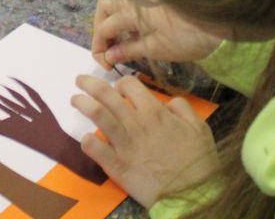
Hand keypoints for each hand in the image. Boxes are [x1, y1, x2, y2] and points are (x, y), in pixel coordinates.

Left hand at [73, 74, 218, 206]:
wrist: (193, 194)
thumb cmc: (198, 161)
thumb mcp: (199, 128)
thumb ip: (182, 108)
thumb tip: (167, 101)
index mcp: (154, 112)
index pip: (129, 84)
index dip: (121, 83)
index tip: (117, 88)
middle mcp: (136, 123)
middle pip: (107, 95)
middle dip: (90, 83)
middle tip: (79, 80)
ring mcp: (124, 144)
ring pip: (98, 115)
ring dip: (83, 104)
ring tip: (75, 99)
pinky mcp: (117, 166)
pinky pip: (95, 149)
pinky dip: (87, 141)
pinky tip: (84, 138)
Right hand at [92, 0, 221, 68]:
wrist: (217, 26)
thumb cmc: (186, 39)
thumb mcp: (155, 49)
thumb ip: (128, 50)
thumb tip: (109, 56)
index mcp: (131, 9)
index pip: (103, 27)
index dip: (100, 48)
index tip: (106, 66)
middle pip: (105, 8)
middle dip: (100, 30)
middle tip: (108, 52)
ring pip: (117, 5)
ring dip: (112, 24)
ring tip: (120, 46)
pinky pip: (131, 6)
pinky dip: (126, 20)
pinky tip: (135, 36)